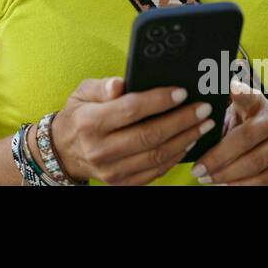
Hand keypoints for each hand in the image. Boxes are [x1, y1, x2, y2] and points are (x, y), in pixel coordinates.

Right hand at [46, 77, 216, 185]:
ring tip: (202, 125)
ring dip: (184, 139)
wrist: (64, 150)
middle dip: (181, 121)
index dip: (159, 101)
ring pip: (156, 156)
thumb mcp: (82, 93)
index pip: (131, 110)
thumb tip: (121, 84)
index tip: (182, 92)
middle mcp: (100, 149)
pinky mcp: (121, 182)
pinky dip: (175, 157)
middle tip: (202, 109)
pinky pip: (155, 172)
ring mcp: (112, 170)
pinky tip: (187, 142)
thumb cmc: (78, 115)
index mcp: (90, 123)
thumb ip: (102, 86)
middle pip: (149, 135)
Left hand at [190, 78, 267, 185]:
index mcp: (258, 103)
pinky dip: (242, 185)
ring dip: (225, 174)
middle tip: (196, 168)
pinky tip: (224, 185)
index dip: (240, 92)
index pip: (249, 96)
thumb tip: (192, 123)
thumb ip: (220, 114)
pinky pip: (263, 180)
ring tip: (205, 178)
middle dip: (217, 157)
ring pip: (253, 163)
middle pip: (244, 139)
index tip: (230, 86)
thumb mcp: (238, 112)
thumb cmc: (249, 124)